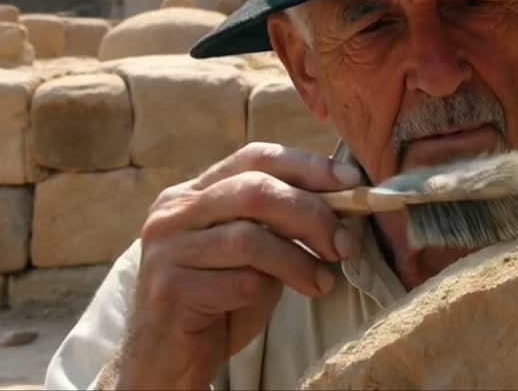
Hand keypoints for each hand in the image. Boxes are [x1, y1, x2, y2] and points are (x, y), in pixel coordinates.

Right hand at [115, 143, 362, 389]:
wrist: (170, 359)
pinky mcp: (169, 289)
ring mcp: (166, 249)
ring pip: (250, 238)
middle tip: (344, 244)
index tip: (351, 180)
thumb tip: (345, 202)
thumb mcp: (257, 253)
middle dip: (312, 214)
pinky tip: (287, 299)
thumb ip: (282, 224)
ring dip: (299, 260)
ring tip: (323, 282)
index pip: (255, 157)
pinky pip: (239, 282)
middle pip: (255, 190)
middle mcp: (174, 212)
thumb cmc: (221, 300)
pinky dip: (272, 290)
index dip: (308, 165)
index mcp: (194, 192)